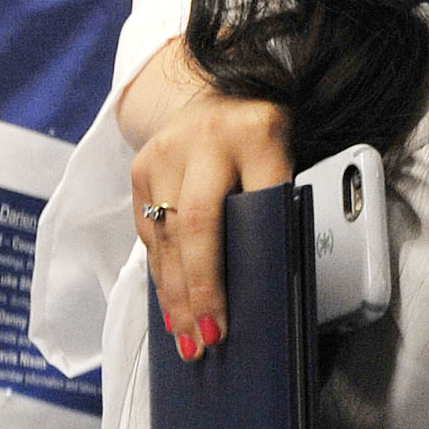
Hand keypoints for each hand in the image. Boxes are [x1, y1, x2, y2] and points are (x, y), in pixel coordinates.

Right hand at [124, 41, 292, 358]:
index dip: (249, 260)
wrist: (216, 88)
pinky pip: (148, 230)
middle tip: (206, 339)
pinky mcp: (140, 167)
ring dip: (175, 292)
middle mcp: (207, 140)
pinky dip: (161, 272)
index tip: (237, 314)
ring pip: (166, 234)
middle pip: (198, 224)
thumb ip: (277, 203)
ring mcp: (166, 152)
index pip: (257, 203)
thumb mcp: (287, 154)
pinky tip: (170, 306)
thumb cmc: (262, 137)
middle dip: (200, 289)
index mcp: (260, 133)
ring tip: (186, 338)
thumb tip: (263, 284)